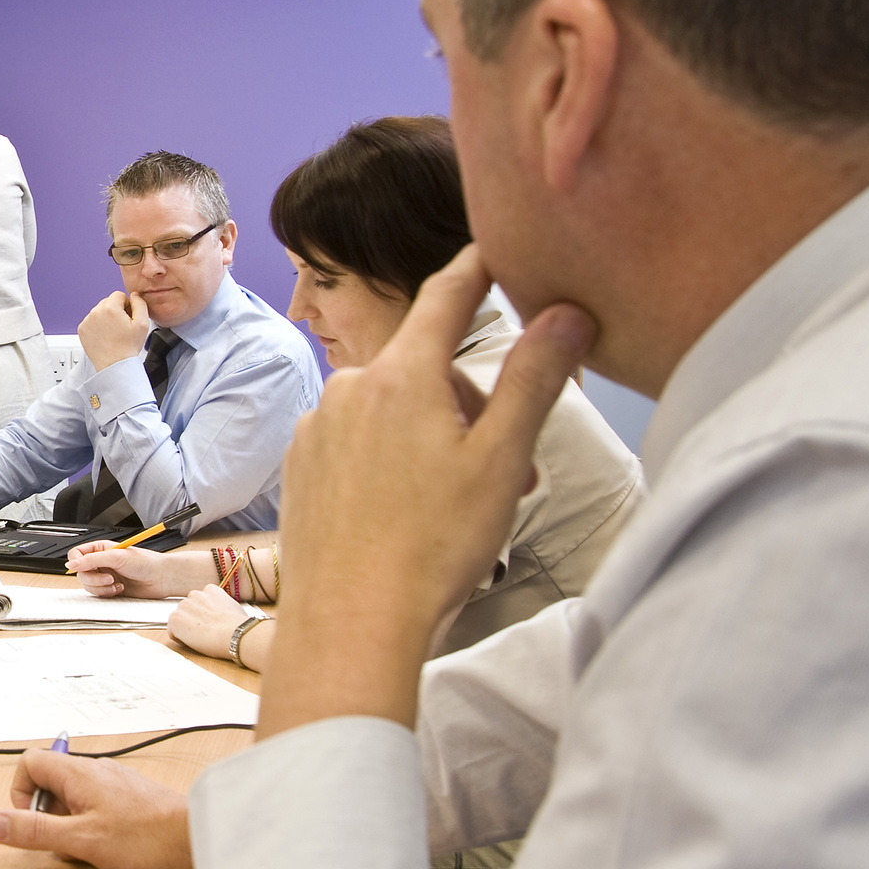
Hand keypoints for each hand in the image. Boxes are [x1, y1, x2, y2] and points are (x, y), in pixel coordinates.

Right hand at [0, 751, 194, 868]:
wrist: (200, 841)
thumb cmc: (148, 839)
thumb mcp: (81, 840)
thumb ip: (34, 831)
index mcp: (79, 774)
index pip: (30, 762)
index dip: (19, 793)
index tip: (30, 822)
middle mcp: (96, 771)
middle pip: (50, 782)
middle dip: (47, 815)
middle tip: (63, 842)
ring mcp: (115, 784)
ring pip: (73, 798)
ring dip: (70, 824)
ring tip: (89, 848)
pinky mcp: (131, 799)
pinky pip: (96, 807)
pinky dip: (91, 827)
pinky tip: (109, 847)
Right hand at [68, 542, 213, 598]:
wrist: (161, 578)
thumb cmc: (146, 562)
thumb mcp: (116, 557)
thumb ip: (92, 560)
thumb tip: (71, 564)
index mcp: (101, 549)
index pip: (77, 554)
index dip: (76, 562)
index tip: (81, 568)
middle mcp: (101, 562)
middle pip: (80, 572)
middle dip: (94, 578)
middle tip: (109, 577)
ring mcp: (105, 576)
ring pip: (88, 585)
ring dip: (101, 587)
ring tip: (116, 583)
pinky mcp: (110, 589)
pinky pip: (98, 594)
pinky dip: (107, 593)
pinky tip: (120, 588)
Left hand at [77, 291, 155, 372]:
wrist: (114, 365)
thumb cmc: (128, 348)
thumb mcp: (143, 323)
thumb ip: (140, 303)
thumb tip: (134, 295)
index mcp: (110, 308)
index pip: (119, 295)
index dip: (126, 305)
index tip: (127, 317)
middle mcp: (96, 312)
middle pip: (108, 302)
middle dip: (115, 310)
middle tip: (121, 326)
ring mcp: (87, 321)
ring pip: (99, 311)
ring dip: (106, 318)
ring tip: (113, 333)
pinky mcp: (82, 329)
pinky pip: (91, 321)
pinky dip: (98, 326)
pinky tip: (105, 336)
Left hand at [169, 585, 270, 667]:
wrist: (233, 633)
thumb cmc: (238, 625)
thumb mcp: (234, 608)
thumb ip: (223, 606)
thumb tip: (225, 614)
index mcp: (210, 590)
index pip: (200, 601)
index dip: (204, 615)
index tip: (210, 623)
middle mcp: (194, 594)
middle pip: (188, 609)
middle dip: (193, 620)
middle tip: (204, 632)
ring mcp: (183, 606)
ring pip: (180, 620)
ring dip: (186, 629)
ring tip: (200, 638)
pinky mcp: (175, 619)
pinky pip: (172, 631)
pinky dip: (179, 638)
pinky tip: (193, 642)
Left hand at [261, 245, 589, 738]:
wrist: (350, 624)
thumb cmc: (432, 546)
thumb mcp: (500, 458)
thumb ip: (534, 378)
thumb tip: (568, 312)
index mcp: (402, 375)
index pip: (447, 296)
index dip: (479, 267)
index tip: (496, 244)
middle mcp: (350, 388)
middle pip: (428, 370)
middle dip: (474, 409)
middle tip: (511, 474)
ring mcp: (318, 427)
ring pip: (394, 412)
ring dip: (435, 441)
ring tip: (463, 506)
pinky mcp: (301, 466)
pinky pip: (359, 444)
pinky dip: (391, 464)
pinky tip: (408, 515)